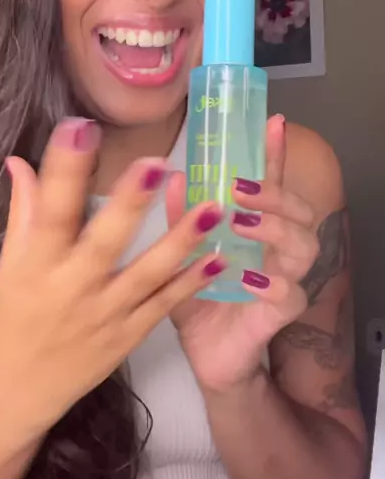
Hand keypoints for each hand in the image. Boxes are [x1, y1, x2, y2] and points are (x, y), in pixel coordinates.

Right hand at [0, 117, 225, 442]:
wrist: (17, 389)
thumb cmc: (12, 316)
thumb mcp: (10, 264)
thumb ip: (23, 211)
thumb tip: (19, 160)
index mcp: (36, 263)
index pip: (49, 210)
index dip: (63, 170)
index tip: (80, 127)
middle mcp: (71, 287)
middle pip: (103, 242)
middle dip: (129, 204)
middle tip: (158, 163)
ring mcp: (104, 315)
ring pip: (146, 275)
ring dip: (181, 241)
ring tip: (214, 208)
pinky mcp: (128, 336)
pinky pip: (163, 306)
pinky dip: (191, 283)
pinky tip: (220, 259)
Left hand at [167, 115, 318, 392]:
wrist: (202, 355)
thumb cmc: (195, 299)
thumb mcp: (179, 254)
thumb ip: (180, 219)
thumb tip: (175, 177)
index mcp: (254, 230)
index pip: (270, 186)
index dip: (274, 155)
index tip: (273, 123)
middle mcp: (274, 250)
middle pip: (297, 212)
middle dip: (274, 194)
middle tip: (240, 186)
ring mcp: (283, 280)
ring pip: (302, 246)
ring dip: (274, 228)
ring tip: (242, 222)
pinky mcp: (279, 315)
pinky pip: (289, 295)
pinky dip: (271, 283)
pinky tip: (250, 275)